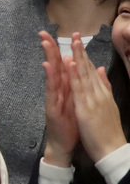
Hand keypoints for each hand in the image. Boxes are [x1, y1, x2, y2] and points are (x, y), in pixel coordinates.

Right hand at [41, 30, 78, 167]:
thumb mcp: (76, 101)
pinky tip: (48, 66)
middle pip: (54, 66)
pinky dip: (50, 77)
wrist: (64, 145)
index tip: (62, 35)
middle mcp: (58, 91)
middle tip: (43, 33)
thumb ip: (77, 85)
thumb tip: (78, 67)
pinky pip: (51, 90)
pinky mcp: (51, 107)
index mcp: (67, 89)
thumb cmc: (70, 124)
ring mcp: (53, 98)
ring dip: (48, 58)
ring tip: (45, 43)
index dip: (62, 49)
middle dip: (50, 49)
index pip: (64, 65)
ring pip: (51, 75)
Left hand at [67, 33, 127, 162]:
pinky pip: (79, 89)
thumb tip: (100, 70)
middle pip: (88, 69)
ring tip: (72, 42)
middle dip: (80, 51)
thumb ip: (104, 86)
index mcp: (102, 93)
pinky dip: (75, 75)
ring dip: (77, 57)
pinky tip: (70, 63)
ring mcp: (93, 99)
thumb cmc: (108, 130)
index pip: (92, 70)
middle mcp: (99, 93)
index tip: (78, 41)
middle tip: (75, 34)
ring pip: (84, 75)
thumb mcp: (107, 105)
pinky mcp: (86, 108)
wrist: (112, 149)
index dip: (85, 55)